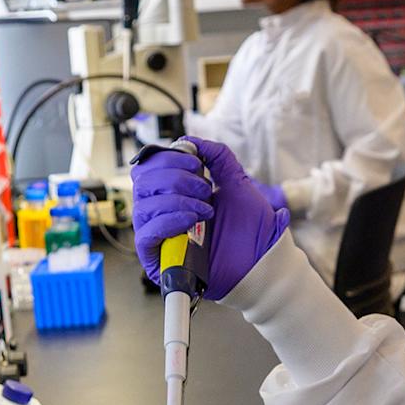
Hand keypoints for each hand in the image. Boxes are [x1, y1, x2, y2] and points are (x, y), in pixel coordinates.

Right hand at [130, 137, 288, 299]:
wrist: (262, 263)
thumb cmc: (250, 230)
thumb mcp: (237, 183)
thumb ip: (218, 158)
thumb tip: (192, 141)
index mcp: (172, 194)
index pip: (148, 168)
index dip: (168, 158)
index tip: (197, 162)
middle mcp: (160, 213)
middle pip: (142, 182)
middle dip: (174, 177)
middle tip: (205, 187)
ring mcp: (158, 236)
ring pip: (143, 206)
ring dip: (176, 199)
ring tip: (206, 207)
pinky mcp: (158, 259)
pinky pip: (145, 234)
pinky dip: (168, 220)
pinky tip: (192, 219)